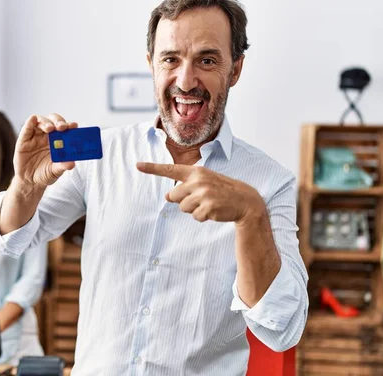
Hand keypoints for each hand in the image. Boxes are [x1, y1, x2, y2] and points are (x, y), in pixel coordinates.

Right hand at [14, 113, 78, 187]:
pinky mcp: (24, 139)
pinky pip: (27, 128)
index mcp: (58, 141)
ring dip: (46, 122)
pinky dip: (30, 122)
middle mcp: (47, 136)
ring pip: (41, 121)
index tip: (74, 126)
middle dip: (58, 121)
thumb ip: (62, 166)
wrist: (30, 182)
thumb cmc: (45, 174)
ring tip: (50, 128)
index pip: (65, 129)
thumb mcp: (55, 171)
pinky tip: (33, 119)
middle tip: (62, 127)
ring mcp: (35, 136)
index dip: (70, 126)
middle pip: (53, 121)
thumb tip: (72, 163)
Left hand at [136, 162, 263, 222]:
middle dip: (183, 201)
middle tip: (201, 198)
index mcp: (196, 172)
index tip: (137, 165)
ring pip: (183, 208)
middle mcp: (198, 181)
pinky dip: (202, 217)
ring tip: (209, 204)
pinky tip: (213, 211)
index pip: (170, 169)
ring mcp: (203, 194)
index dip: (152, 168)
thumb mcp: (204, 182)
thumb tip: (167, 197)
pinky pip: (195, 217)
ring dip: (194, 210)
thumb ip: (185, 187)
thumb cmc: (220, 190)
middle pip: (173, 196)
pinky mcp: (208, 207)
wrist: (244, 200)